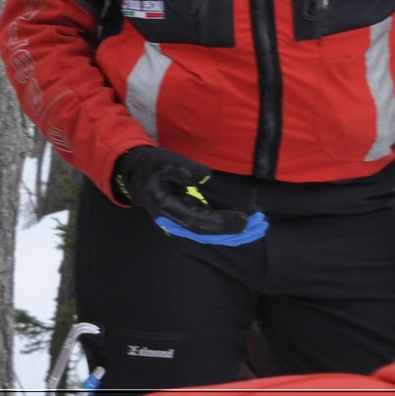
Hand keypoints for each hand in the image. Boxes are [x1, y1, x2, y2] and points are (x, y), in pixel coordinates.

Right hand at [112, 146, 251, 237]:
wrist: (134, 174)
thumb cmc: (152, 164)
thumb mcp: (165, 160)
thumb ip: (183, 168)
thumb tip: (205, 175)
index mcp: (167, 206)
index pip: (199, 221)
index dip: (222, 223)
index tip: (245, 219)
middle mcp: (172, 221)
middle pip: (206, 234)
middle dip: (234, 232)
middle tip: (260, 225)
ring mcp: (177, 223)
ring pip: (207, 235)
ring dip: (233, 234)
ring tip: (258, 228)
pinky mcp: (184, 220)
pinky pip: (206, 230)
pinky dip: (224, 230)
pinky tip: (242, 228)